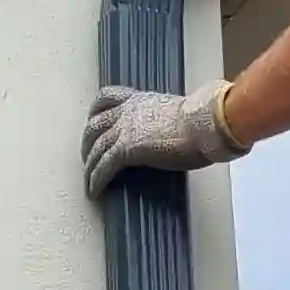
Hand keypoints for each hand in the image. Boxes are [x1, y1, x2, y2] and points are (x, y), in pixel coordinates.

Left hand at [82, 80, 249, 197]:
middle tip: (87, 156)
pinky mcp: (125, 150)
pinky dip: (96, 180)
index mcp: (140, 100)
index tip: (92, 119)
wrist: (203, 124)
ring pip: (95, 148)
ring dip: (89, 166)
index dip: (95, 110)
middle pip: (95, 125)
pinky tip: (94, 191)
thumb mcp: (178, 113)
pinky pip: (103, 167)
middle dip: (87, 142)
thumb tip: (173, 131)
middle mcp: (127, 112)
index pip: (107, 97)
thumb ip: (166, 120)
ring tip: (88, 179)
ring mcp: (124, 130)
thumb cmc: (202, 120)